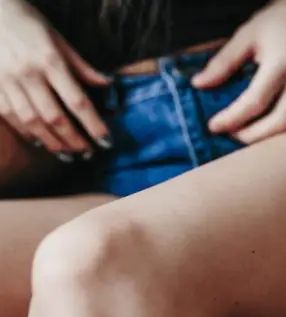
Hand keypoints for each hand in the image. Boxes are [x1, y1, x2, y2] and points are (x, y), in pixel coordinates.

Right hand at [0, 0, 111, 160]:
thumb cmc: (28, 24)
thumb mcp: (59, 40)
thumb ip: (82, 66)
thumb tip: (108, 84)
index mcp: (50, 61)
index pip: (78, 102)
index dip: (94, 126)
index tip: (106, 142)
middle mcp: (28, 74)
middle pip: (55, 118)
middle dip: (74, 140)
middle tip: (88, 153)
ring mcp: (7, 82)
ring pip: (32, 122)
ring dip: (52, 142)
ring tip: (68, 155)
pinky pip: (10, 117)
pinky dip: (26, 132)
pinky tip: (40, 142)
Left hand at [192, 0, 285, 143]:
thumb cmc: (276, 23)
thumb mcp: (245, 36)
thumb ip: (223, 62)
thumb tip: (199, 84)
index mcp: (282, 62)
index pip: (254, 101)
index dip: (232, 118)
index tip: (215, 126)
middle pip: (281, 122)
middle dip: (254, 136)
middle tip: (236, 134)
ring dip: (284, 139)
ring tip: (263, 135)